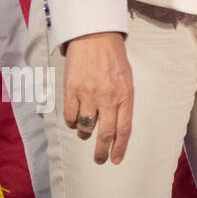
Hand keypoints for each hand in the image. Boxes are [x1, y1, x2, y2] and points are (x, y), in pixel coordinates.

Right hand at [63, 31, 133, 164]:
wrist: (95, 37)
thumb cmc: (113, 58)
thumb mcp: (126, 80)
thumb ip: (122, 101)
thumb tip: (117, 124)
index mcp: (125, 96)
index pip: (124, 129)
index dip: (120, 147)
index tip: (116, 160)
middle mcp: (108, 98)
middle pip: (105, 134)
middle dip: (102, 151)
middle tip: (100, 160)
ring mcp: (89, 95)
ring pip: (85, 127)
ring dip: (85, 134)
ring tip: (85, 133)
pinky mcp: (71, 90)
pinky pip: (70, 116)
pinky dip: (71, 123)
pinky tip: (74, 121)